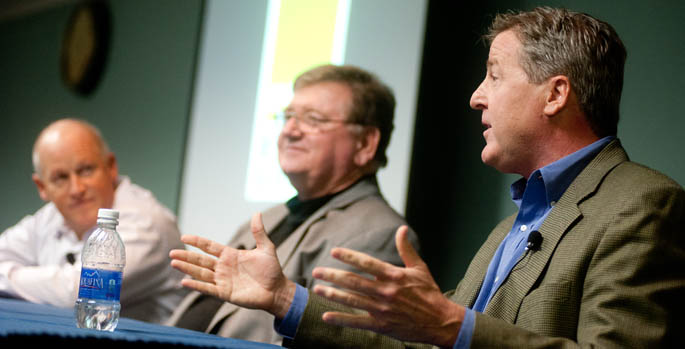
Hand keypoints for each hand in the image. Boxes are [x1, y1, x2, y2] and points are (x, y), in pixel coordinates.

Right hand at [169, 213, 295, 317]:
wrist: (277, 290)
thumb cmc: (272, 270)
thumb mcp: (266, 248)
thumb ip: (259, 232)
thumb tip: (257, 213)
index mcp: (230, 255)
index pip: (209, 246)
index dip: (197, 242)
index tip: (184, 237)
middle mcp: (223, 267)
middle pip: (201, 260)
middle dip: (186, 256)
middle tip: (172, 252)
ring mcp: (223, 280)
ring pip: (201, 273)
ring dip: (187, 269)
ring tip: (174, 263)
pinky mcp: (225, 293)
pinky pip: (207, 288)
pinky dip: (196, 286)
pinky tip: (184, 281)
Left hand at [312, 226, 464, 346]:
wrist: (440, 321)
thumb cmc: (429, 293)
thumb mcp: (420, 268)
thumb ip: (406, 249)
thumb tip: (401, 229)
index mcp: (394, 276)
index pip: (367, 263)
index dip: (349, 257)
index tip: (334, 251)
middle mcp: (386, 292)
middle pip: (354, 281)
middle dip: (333, 275)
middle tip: (316, 271)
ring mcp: (382, 310)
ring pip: (352, 300)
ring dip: (332, 295)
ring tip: (317, 289)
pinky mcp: (381, 325)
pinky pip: (357, 322)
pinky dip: (341, 319)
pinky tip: (326, 316)